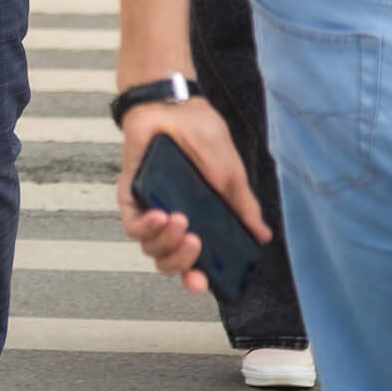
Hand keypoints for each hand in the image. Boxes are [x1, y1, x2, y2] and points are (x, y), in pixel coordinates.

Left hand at [114, 95, 270, 292]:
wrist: (177, 105)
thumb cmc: (204, 137)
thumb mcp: (231, 175)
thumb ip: (242, 207)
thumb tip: (262, 237)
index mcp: (199, 220)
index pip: (194, 260)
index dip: (196, 277)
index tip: (205, 285)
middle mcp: (173, 219)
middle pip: (168, 260)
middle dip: (181, 263)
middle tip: (195, 245)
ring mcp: (150, 206)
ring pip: (148, 246)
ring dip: (165, 241)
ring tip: (182, 222)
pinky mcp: (130, 192)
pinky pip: (131, 222)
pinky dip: (144, 225)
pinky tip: (160, 214)